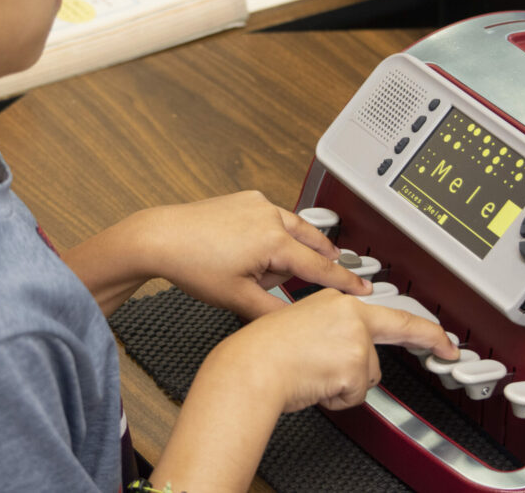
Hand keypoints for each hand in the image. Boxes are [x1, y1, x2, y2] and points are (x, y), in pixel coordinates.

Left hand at [133, 191, 371, 318]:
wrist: (161, 238)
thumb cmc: (193, 265)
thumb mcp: (238, 300)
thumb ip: (274, 313)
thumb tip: (296, 324)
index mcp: (274, 242)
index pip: (320, 267)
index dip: (344, 282)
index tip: (363, 288)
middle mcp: (270, 217)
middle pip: (311, 242)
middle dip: (319, 260)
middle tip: (329, 275)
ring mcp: (257, 205)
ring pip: (292, 228)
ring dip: (294, 246)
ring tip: (274, 269)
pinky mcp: (245, 200)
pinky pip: (273, 217)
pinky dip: (274, 232)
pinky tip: (256, 249)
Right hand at [215, 287, 459, 412]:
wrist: (252, 367)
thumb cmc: (264, 350)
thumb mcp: (303, 325)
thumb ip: (335, 331)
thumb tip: (352, 350)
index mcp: (337, 301)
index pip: (389, 310)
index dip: (422, 325)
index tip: (442, 334)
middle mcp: (351, 315)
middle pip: (400, 330)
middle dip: (430, 340)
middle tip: (449, 348)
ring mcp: (356, 339)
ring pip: (369, 374)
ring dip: (346, 382)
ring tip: (314, 373)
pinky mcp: (355, 365)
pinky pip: (356, 395)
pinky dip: (337, 398)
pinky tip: (317, 384)